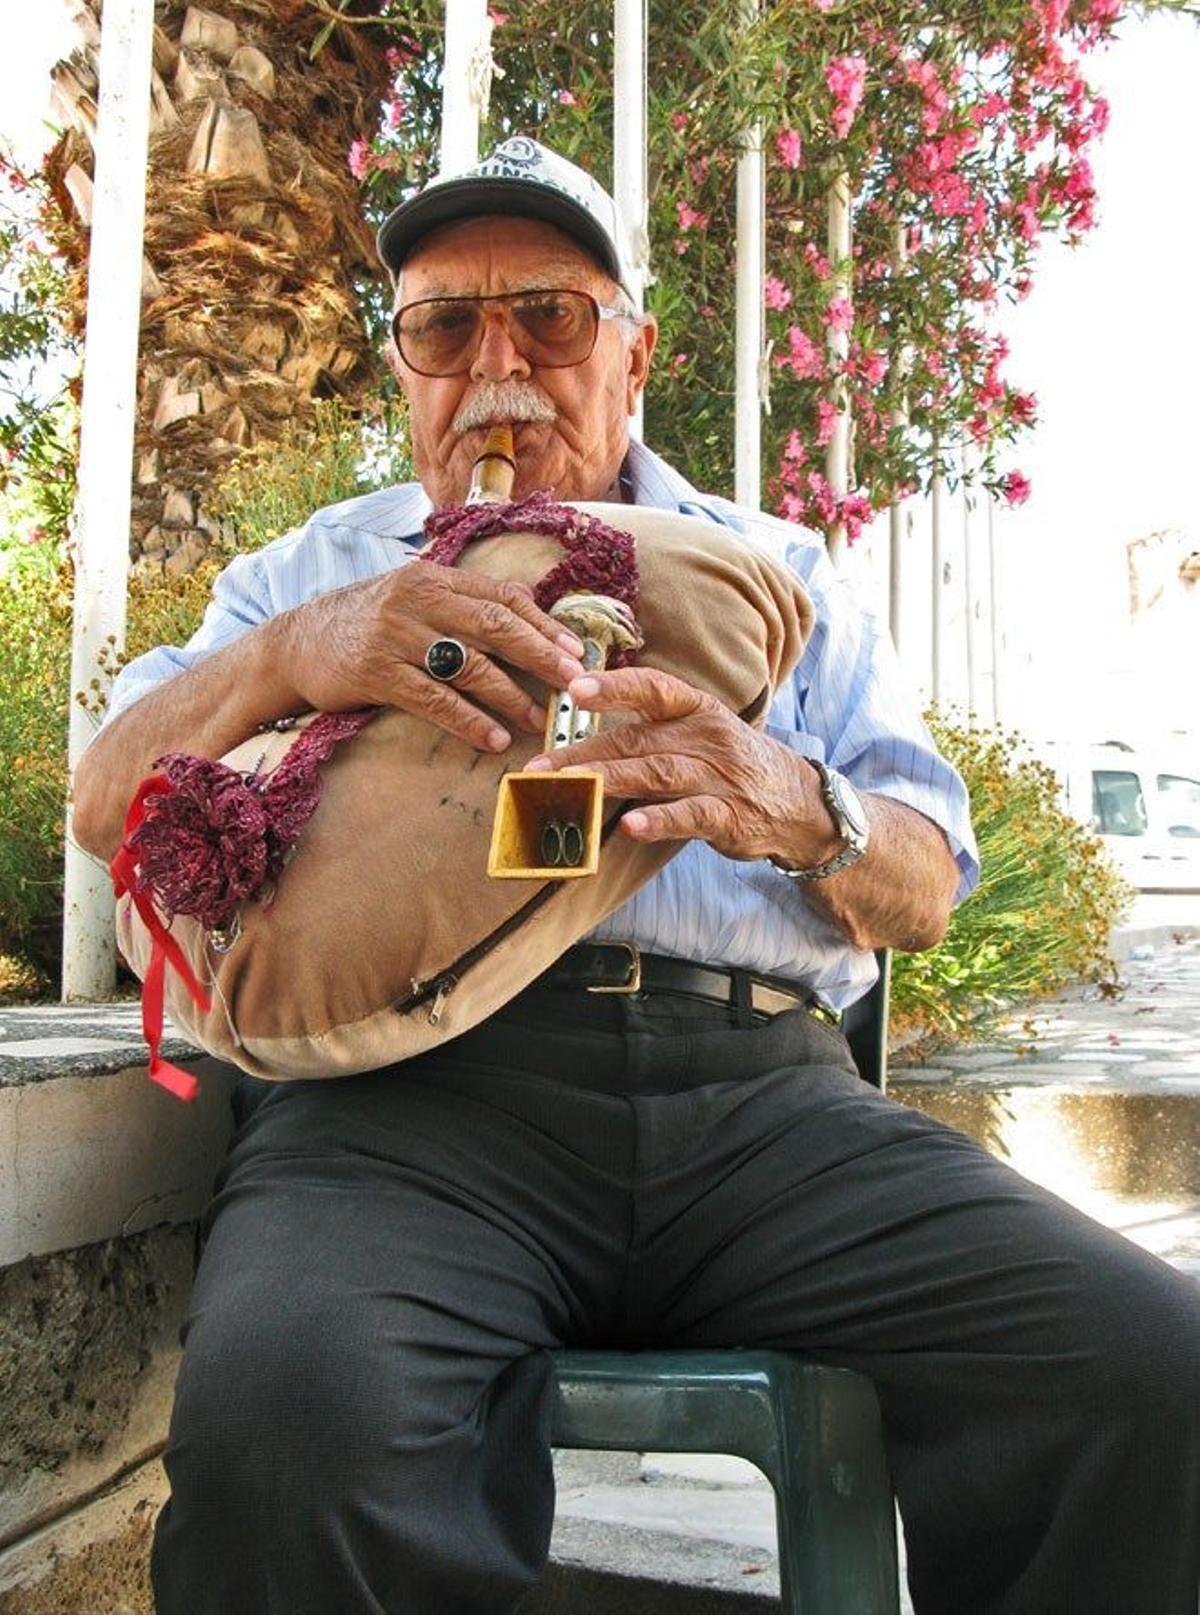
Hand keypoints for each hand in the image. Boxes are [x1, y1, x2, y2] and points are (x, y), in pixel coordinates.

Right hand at [274, 560, 586, 752]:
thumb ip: (464, 599)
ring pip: (468, 665)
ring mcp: (395, 636)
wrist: (296, 643)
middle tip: (573, 681)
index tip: (575, 650)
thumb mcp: (413, 597)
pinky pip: (434, 700)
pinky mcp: (376, 673)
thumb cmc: (366, 622)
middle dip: (540, 655)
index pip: (501, 597)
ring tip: (537, 719)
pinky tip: (493, 738)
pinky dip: (468, 720)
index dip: (543, 624)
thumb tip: (528, 604)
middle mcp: (417, 601)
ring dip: (510, 696)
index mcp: (432, 578)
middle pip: (493, 625)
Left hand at [526, 666, 816, 861]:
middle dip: (583, 752)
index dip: (615, 687)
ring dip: (610, 779)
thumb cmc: (733, 764)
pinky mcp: (729, 817)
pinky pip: (691, 816)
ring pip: (658, 773)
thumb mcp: (699, 733)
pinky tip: (629, 826)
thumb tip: (581, 741)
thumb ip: (648, 733)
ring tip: (571, 786)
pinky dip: (659, 820)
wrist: (798, 803)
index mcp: (696, 710)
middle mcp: (707, 738)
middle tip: (538, 767)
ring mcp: (719, 777)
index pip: (653, 689)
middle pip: (638, 740)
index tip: (574, 688)